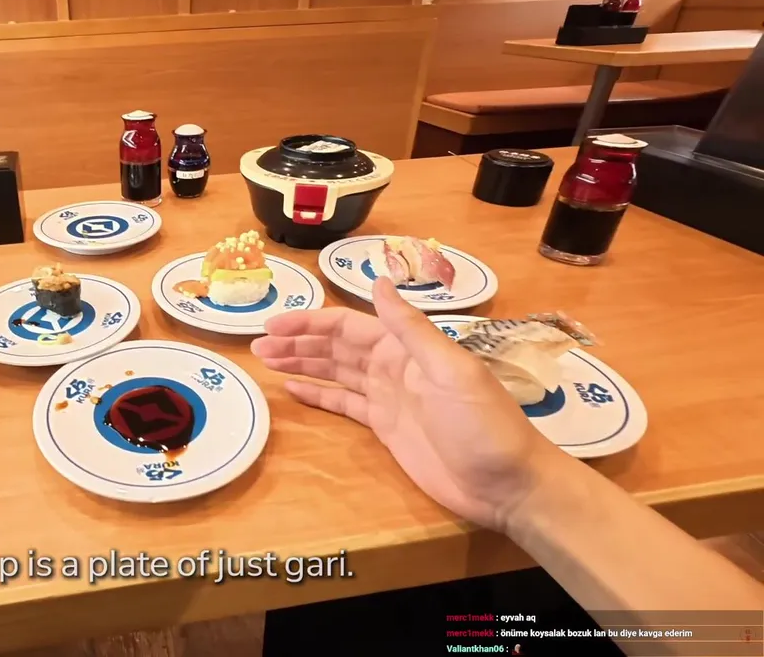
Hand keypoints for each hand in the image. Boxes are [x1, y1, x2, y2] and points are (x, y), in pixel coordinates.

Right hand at [251, 278, 567, 532]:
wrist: (508, 483)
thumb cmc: (485, 424)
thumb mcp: (450, 370)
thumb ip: (411, 328)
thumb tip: (379, 282)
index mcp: (408, 349)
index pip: (349, 326)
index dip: (311, 323)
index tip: (274, 323)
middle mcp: (394, 367)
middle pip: (337, 347)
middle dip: (298, 342)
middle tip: (257, 344)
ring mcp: (389, 398)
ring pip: (336, 373)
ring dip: (302, 364)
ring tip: (265, 360)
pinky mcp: (386, 428)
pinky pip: (345, 404)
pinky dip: (319, 395)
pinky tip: (293, 389)